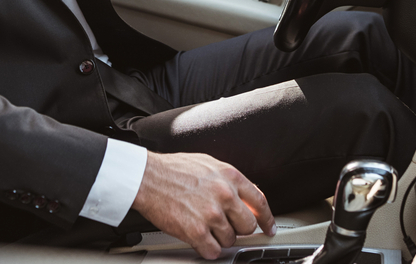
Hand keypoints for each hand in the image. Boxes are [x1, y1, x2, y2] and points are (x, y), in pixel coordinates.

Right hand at [132, 152, 276, 259]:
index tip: (268, 227)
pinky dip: (207, 249)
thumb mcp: (208, 164)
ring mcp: (211, 214)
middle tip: (225, 226)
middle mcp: (224, 195)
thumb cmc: (173, 169)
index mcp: (230, 176)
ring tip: (204, 226)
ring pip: (230, 240)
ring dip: (219, 238)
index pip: (259, 202)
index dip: (266, 218)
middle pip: (247, 225)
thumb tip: (245, 194)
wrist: (147, 178)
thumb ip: (229, 179)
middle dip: (238, 229)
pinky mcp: (196, 231)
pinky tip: (199, 239)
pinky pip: (213, 251)